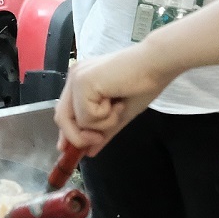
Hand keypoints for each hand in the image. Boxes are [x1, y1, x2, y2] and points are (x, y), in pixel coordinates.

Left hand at [55, 48, 173, 155]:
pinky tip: (118, 102)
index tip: (78, 151)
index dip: (69, 134)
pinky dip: (105, 117)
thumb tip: (90, 153)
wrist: (156, 64)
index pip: (65, 112)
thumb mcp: (119, 114)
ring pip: (75, 121)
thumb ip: (102, 132)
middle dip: (79, 137)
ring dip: (101, 124)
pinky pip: (87, 117)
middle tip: (99, 139)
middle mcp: (75, 77)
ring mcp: (77, 79)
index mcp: (82, 81)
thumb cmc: (143, 85)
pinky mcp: (83, 82)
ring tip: (118, 108)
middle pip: (62, 118)